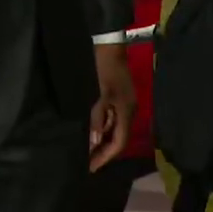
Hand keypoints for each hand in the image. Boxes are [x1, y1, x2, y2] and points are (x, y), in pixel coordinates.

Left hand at [88, 43, 136, 171]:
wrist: (108, 44)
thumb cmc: (103, 70)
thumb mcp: (97, 96)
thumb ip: (95, 119)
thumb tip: (92, 142)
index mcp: (126, 112)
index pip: (119, 143)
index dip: (105, 156)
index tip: (90, 167)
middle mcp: (128, 110)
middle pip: (118, 137)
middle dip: (102, 150)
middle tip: (85, 161)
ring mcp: (124, 103)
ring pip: (113, 128)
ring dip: (100, 138)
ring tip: (84, 148)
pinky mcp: (117, 96)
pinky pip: (110, 117)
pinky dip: (100, 126)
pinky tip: (89, 129)